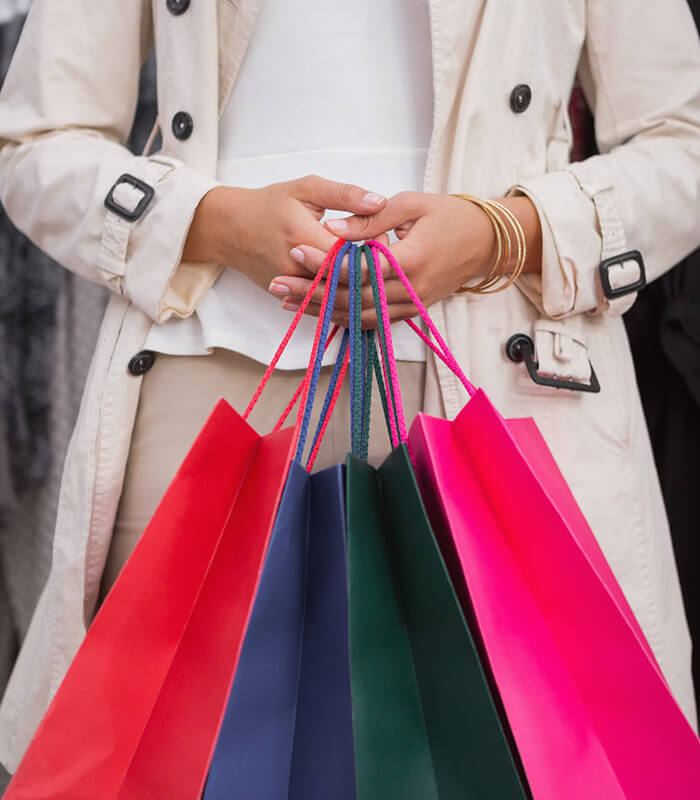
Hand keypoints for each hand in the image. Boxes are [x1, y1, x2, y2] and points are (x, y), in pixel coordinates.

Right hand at [182, 175, 386, 292]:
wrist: (230, 229)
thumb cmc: (270, 204)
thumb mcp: (307, 189)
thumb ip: (345, 194)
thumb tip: (381, 201)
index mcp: (303, 236)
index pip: (350, 254)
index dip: (374, 249)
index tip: (386, 238)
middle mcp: (296, 268)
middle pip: (345, 280)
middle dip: (370, 270)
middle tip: (384, 254)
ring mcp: (291, 287)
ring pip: (336, 296)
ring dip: (358, 285)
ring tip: (373, 267)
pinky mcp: (289, 297)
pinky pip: (322, 304)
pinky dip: (341, 296)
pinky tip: (355, 282)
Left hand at [268, 192, 541, 326]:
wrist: (486, 243)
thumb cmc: (451, 215)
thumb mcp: (412, 204)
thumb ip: (372, 218)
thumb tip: (334, 229)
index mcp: (413, 258)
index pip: (361, 267)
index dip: (326, 262)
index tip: (296, 250)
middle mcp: (412, 289)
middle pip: (354, 298)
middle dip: (313, 292)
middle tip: (277, 283)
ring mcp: (412, 305)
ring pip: (360, 316)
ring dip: (322, 310)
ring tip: (286, 300)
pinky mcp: (411, 312)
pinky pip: (372, 321)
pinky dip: (344, 318)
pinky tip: (318, 312)